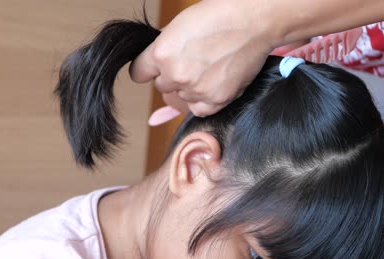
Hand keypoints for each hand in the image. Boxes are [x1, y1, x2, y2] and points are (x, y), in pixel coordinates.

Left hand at [130, 0, 274, 122]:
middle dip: (172, 76)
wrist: (253, 20)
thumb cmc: (219, 15)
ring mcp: (196, 90)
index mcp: (161, 53)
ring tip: (208, 69)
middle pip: (162, 86)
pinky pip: (199, 109)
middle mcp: (175, 75)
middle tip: (192, 62)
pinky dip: (203, 100)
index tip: (153, 69)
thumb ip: (164, 47)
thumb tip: (156, 62)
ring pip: (181, 98)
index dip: (148, 69)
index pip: (139, 73)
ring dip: (190, 88)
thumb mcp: (179, 25)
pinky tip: (212, 84)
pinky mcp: (216, 100)